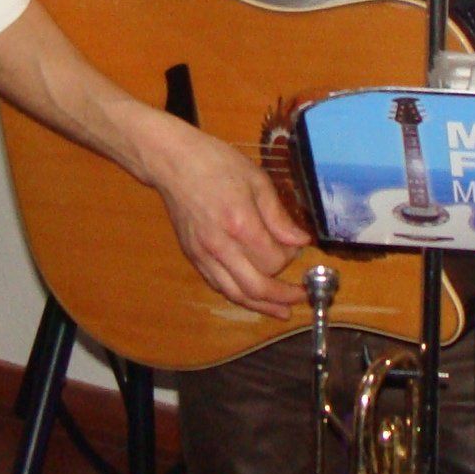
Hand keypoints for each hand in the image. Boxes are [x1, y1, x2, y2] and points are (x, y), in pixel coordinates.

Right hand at [138, 114, 309, 317]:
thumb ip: (278, 215)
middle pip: (256, 287)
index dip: (291, 257)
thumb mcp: (256, 180)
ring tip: (281, 311)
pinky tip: (251, 296)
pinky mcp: (193, 256)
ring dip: (262, 306)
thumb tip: (301, 240)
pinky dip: (238, 294)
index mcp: (240, 223)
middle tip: (301, 295)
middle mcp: (220, 246)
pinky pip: (218, 285)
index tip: (297, 246)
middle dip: (283, 296)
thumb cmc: (215, 163)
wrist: (172, 162)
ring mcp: (203, 255)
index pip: (274, 260)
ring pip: (236, 293)